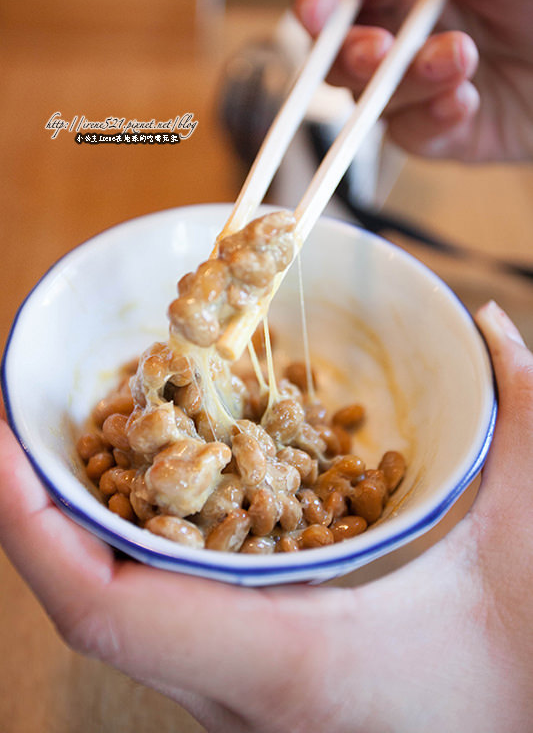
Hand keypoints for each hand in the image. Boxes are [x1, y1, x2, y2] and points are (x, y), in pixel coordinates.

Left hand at [1, 302, 531, 731]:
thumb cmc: (515, 677)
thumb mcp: (528, 541)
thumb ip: (518, 421)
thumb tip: (493, 324)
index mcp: (286, 651)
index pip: (104, 603)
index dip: (25, 521)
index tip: (0, 437)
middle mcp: (234, 685)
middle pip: (86, 593)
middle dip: (38, 500)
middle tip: (28, 413)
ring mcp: (228, 695)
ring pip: (112, 606)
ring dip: (76, 521)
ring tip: (74, 438)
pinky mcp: (241, 687)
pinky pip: (152, 615)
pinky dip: (126, 547)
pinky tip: (144, 493)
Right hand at [294, 0, 532, 160]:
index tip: (318, 2)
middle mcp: (415, 23)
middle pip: (341, 46)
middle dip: (351, 51)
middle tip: (377, 50)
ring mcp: (429, 80)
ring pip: (371, 96)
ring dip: (402, 82)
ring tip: (458, 59)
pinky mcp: (452, 129)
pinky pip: (413, 136)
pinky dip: (431, 119)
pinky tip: (462, 98)